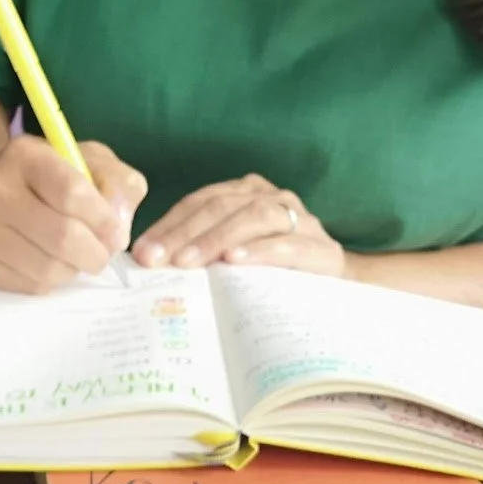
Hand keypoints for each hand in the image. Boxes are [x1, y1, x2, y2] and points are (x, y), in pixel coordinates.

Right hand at [0, 137, 146, 293]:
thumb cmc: (49, 178)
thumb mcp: (90, 162)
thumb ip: (119, 184)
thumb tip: (119, 226)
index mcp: (26, 154)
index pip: (73, 193)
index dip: (104, 220)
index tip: (116, 233)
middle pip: (63, 237)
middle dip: (95, 253)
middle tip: (100, 253)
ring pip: (48, 269)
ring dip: (72, 269)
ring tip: (71, 255)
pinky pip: (29, 286)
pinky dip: (49, 280)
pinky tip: (45, 260)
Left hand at [131, 173, 346, 275]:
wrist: (340, 291)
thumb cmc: (276, 273)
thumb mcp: (236, 256)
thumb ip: (203, 251)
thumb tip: (152, 262)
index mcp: (247, 193)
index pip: (199, 201)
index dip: (168, 225)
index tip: (142, 252)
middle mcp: (272, 197)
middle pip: (220, 206)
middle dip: (184, 234)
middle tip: (156, 260)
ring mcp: (301, 219)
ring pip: (253, 216)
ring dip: (217, 238)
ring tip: (189, 261)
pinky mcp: (323, 249)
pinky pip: (288, 244)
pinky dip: (260, 251)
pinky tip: (235, 261)